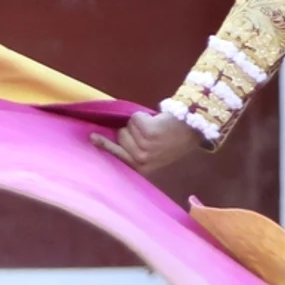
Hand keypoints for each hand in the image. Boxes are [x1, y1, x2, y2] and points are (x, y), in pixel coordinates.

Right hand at [90, 110, 204, 172]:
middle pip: (119, 136)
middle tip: (149, 134)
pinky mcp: (149, 132)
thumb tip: (103, 138)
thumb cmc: (170, 140)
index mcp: (141, 168)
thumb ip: (132, 150)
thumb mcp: (152, 153)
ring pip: (127, 126)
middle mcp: (141, 159)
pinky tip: (158, 122)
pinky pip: (134, 118)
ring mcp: (145, 147)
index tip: (92, 137)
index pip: (115, 155)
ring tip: (155, 129)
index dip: (103, 145)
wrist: (192, 130)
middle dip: (130, 131)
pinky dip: (144, 116)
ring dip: (139, 124)